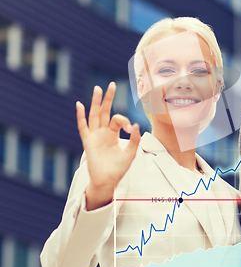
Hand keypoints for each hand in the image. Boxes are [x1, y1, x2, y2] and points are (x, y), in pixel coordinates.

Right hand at [76, 82, 140, 209]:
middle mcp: (103, 132)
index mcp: (112, 134)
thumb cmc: (119, 168)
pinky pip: (83, 127)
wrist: (108, 181)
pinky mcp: (88, 142)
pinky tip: (80, 105)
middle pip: (105, 111)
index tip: (129, 128)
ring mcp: (94, 136)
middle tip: (111, 84)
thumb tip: (135, 124)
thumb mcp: (131, 153)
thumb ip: (134, 139)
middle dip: (108, 98)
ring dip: (96, 102)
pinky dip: (81, 116)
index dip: (123, 120)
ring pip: (95, 115)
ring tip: (98, 88)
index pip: (117, 119)